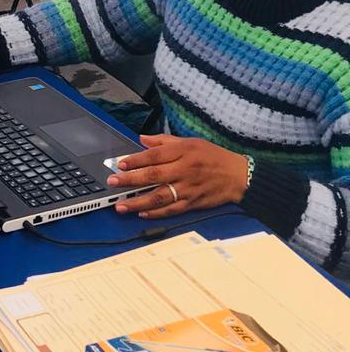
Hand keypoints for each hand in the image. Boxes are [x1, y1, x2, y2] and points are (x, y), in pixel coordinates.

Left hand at [108, 134, 248, 217]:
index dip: (136, 160)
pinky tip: (141, 213)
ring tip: (121, 205)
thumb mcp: (191, 141)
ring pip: (160, 196)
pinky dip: (156, 213)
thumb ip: (164, 141)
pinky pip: (171, 210)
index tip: (120, 164)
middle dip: (130, 180)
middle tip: (113, 182)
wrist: (239, 176)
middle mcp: (184, 169)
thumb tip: (142, 138)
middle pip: (153, 175)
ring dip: (138, 202)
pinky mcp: (193, 202)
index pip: (155, 155)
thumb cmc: (213, 157)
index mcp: (183, 151)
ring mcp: (188, 188)